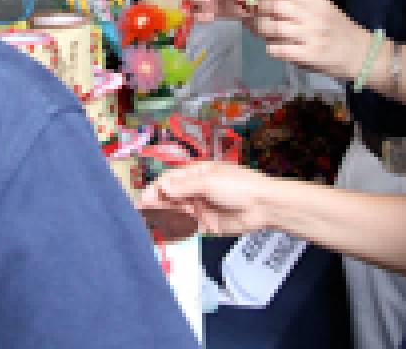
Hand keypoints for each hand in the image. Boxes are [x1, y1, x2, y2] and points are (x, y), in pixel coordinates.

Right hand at [139, 161, 276, 235]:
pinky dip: (174, 228)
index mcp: (197, 173)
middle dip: (156, 202)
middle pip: (170, 196)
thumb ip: (185, 187)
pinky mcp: (206, 224)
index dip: (156, 188)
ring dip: (162, 215)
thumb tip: (163, 188)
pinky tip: (163, 231)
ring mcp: (201, 207)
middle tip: (141, 211)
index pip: (170, 179)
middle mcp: (196, 189)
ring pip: (176, 211)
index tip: (144, 199)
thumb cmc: (240, 186)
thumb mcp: (210, 182)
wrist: (264, 207)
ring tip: (147, 222)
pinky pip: (186, 226)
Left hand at [251, 0, 371, 80]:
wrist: (363, 55)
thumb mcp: (326, 9)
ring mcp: (310, 36)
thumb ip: (303, 3)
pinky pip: (278, 49)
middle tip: (256, 17)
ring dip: (261, 30)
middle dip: (260, 10)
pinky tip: (275, 48)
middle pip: (274, 5)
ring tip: (262, 33)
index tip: (262, 0)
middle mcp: (313, 15)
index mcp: (317, 1)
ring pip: (272, 27)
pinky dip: (271, 48)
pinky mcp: (308, 56)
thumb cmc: (341, 31)